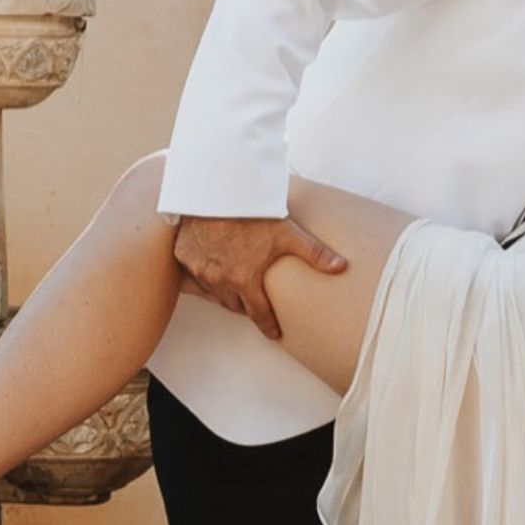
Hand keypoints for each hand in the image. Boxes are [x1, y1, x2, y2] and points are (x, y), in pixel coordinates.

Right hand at [171, 212, 342, 345]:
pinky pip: (195, 278)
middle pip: (235, 306)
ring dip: (227, 295)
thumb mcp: (286, 232)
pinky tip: (213, 272)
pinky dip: (205, 279)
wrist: (213, 192)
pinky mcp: (184, 257)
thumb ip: (314, 252)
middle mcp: (219, 281)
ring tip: (238, 290)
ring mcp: (199, 270)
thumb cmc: (250, 212)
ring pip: (215, 294)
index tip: (274, 333)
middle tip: (256, 305)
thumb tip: (341, 267)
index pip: (258, 314)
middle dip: (247, 307)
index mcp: (244, 280)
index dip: (268, 325)